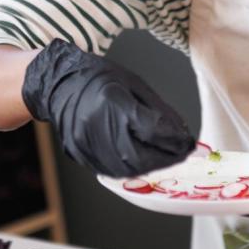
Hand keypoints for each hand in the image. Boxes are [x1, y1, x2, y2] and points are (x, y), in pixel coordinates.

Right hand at [21, 39, 194, 177]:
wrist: (58, 82)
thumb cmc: (99, 78)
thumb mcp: (135, 84)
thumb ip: (159, 111)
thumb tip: (181, 135)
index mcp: (112, 100)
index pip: (152, 130)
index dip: (175, 141)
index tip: (190, 144)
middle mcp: (96, 125)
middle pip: (139, 156)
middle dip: (166, 159)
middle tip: (180, 155)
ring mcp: (84, 143)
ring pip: (125, 169)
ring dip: (150, 167)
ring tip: (163, 159)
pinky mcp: (78, 154)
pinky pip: (110, 170)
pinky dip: (131, 168)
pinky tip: (141, 159)